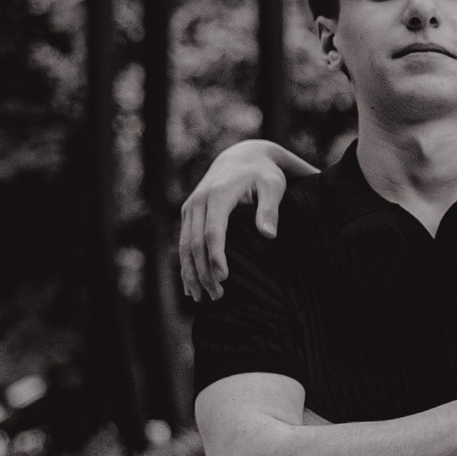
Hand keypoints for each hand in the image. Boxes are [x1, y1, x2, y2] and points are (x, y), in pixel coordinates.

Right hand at [180, 142, 302, 305]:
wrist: (243, 157)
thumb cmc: (264, 174)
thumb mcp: (273, 186)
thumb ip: (271, 209)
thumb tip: (268, 235)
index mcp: (219, 194)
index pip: (213, 231)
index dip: (216, 257)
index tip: (223, 279)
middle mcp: (199, 201)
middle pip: (195, 243)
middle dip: (204, 272)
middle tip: (217, 297)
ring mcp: (191, 207)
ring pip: (185, 245)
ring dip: (191, 273)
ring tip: (202, 299)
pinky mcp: (189, 214)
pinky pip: (183, 243)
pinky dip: (185, 265)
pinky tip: (189, 287)